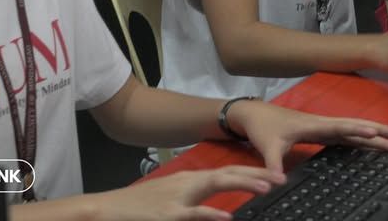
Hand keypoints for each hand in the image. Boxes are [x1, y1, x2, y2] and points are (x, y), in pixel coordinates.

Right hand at [98, 165, 283, 219]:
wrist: (106, 210)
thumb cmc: (139, 209)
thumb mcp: (171, 201)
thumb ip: (194, 202)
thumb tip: (218, 210)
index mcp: (190, 180)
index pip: (227, 171)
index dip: (252, 171)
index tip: (274, 174)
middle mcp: (187, 183)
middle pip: (228, 173)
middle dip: (256, 174)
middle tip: (281, 177)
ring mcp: (178, 198)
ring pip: (216, 186)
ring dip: (242, 185)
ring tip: (265, 187)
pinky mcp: (167, 214)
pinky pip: (193, 214)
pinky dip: (210, 215)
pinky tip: (226, 218)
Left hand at [227, 100, 387, 172]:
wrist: (255, 115)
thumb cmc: (263, 127)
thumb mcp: (267, 146)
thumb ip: (273, 164)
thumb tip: (278, 180)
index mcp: (313, 125)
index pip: (340, 127)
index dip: (357, 130)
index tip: (374, 133)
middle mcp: (323, 124)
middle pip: (356, 126)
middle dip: (379, 131)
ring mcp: (324, 127)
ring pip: (355, 129)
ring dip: (375, 133)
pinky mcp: (322, 131)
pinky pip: (348, 134)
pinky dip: (363, 137)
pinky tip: (373, 143)